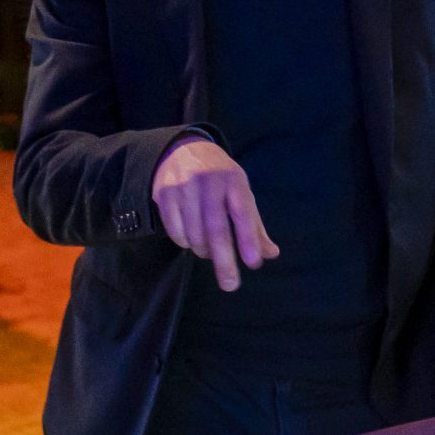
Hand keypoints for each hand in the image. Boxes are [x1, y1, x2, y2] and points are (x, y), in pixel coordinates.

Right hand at [151, 135, 278, 291]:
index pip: (243, 213)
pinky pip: (174, 231)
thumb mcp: (240, 192)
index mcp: (233, 180)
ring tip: (209, 252)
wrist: (182, 149)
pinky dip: (185, 242)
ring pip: (194, 233)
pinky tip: (191, 238)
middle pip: (216, 229)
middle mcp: (208, 182)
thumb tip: (270, 254)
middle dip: (224, 260)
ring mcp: (183, 187)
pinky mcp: (164, 194)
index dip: (248, 239)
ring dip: (203, 251)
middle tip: (230, 285)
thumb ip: (254, 224)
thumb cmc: (219, 178)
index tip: (254, 263)